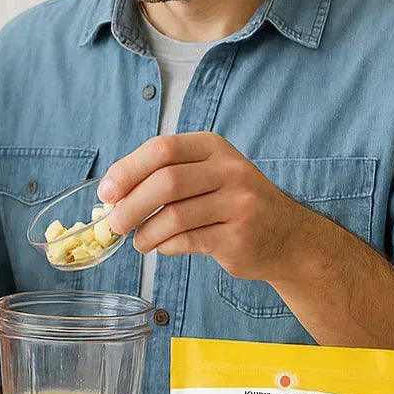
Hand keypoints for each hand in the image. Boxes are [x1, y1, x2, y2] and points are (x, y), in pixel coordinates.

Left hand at [99, 132, 312, 283]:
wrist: (287, 238)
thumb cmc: (232, 204)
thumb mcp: (205, 175)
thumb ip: (163, 176)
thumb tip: (111, 195)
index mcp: (213, 147)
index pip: (161, 149)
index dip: (127, 170)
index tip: (106, 193)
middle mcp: (230, 170)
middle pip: (165, 182)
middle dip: (131, 205)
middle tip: (114, 224)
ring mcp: (239, 203)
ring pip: (174, 216)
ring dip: (145, 233)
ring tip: (139, 241)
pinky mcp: (239, 236)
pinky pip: (187, 240)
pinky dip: (166, 246)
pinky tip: (163, 247)